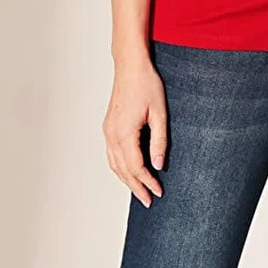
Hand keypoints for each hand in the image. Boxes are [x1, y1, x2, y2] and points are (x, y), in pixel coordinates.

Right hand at [103, 53, 168, 206]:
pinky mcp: (109, 127)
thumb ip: (159, 142)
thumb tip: (158, 165)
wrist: (130, 66)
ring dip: (126, 180)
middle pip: (122, 170)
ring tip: (139, 191)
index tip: (159, 192)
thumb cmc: (147, 85)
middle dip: (136, 187)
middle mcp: (112, 134)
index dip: (147, 182)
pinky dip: (120, 168)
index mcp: (124, 132)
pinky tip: (129, 172)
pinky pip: (112, 154)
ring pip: (114, 164)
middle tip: (148, 201)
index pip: (136, 167)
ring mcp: (108, 131)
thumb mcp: (160, 114)